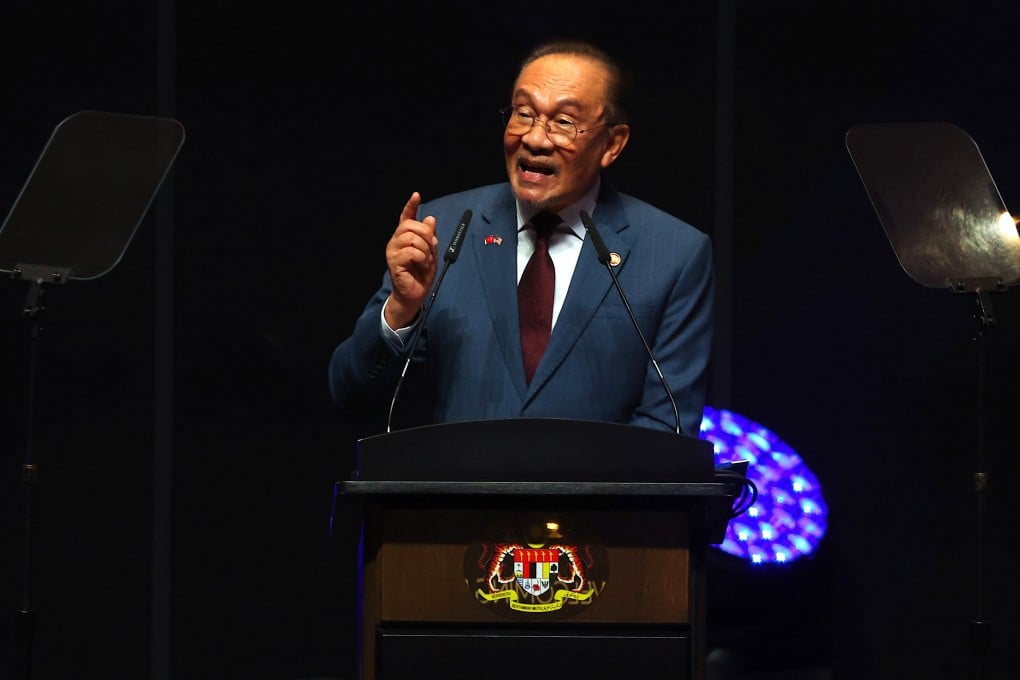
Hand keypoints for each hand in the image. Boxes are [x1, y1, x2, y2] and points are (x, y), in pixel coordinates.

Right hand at [384, 191, 437, 328]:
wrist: (415, 294)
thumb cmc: (421, 273)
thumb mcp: (431, 252)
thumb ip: (431, 237)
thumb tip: (430, 218)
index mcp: (405, 237)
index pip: (405, 217)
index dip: (410, 206)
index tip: (416, 195)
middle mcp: (396, 241)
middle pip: (410, 225)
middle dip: (426, 234)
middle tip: (432, 247)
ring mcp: (393, 251)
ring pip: (411, 238)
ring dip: (425, 249)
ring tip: (426, 260)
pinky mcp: (393, 262)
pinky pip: (411, 251)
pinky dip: (421, 257)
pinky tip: (422, 264)